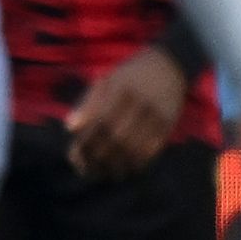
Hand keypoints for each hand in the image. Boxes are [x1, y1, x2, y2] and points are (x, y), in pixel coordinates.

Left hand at [66, 46, 188, 179]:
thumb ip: (88, 103)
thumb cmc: (131, 73)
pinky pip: (153, 148)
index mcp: (118, 91)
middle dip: (99, 158)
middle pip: (116, 139)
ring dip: (119, 165)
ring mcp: (156, 115)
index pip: (98, 124)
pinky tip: (129, 168)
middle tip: (87, 171)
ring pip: (135, 147)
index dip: (86, 143)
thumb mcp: (107, 80)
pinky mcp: (169, 123)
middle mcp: (138, 104)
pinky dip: (140, 161)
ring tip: (106, 174)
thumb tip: (70, 128)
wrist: (170, 65)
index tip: (75, 157)